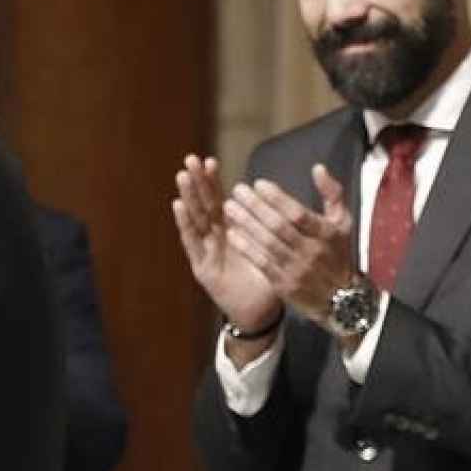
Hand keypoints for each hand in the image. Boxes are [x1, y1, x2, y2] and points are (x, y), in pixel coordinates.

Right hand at [172, 154, 282, 333]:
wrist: (260, 311)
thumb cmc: (269, 279)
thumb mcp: (277, 248)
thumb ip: (283, 227)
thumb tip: (292, 205)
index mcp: (232, 231)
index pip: (220, 200)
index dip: (214, 182)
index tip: (211, 161)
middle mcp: (216, 239)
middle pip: (204, 205)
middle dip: (198, 182)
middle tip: (191, 158)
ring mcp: (207, 252)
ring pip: (196, 219)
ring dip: (188, 197)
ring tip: (183, 175)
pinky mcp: (202, 268)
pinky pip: (193, 243)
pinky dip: (185, 224)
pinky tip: (178, 206)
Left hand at [222, 164, 357, 326]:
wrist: (341, 298)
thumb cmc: (337, 252)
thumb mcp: (343, 222)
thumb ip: (332, 194)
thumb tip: (317, 168)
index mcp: (327, 233)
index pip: (298, 214)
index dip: (277, 198)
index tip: (258, 183)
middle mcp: (311, 251)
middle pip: (279, 227)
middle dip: (255, 207)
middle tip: (236, 191)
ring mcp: (296, 270)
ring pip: (267, 244)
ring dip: (246, 224)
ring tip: (229, 207)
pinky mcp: (284, 285)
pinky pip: (261, 263)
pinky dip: (246, 248)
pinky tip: (232, 233)